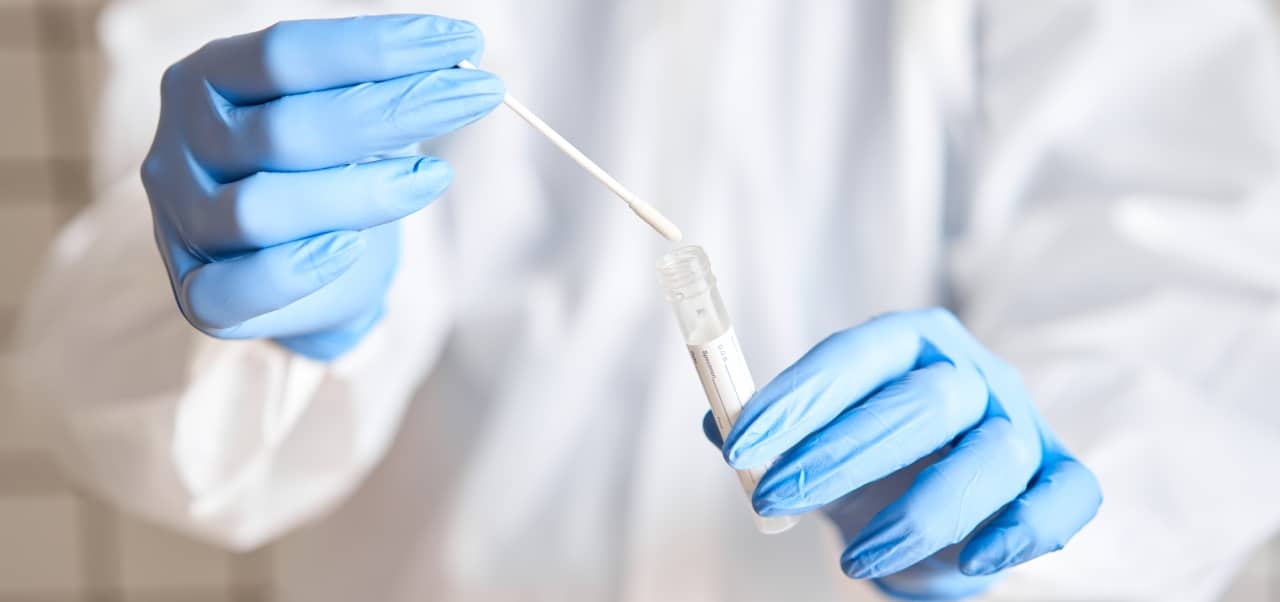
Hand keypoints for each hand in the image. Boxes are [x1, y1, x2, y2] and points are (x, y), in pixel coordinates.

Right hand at [141, 15, 503, 358]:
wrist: (309, 270)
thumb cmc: (329, 173)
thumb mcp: (350, 120)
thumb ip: (379, 91)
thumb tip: (457, 58)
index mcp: (209, 79)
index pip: (284, 54)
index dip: (376, 48)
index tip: (460, 42)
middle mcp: (183, 144)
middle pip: (284, 131)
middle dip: (394, 112)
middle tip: (477, 96)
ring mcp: (182, 222)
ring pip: (260, 210)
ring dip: (359, 194)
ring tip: (434, 178)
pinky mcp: (197, 295)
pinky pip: (231, 290)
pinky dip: (293, 271)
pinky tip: (351, 248)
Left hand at [704, 308, 1100, 598]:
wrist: (942, 505)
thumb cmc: (872, 461)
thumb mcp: (818, 441)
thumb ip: (773, 433)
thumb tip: (718, 424)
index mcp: (911, 343)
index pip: (856, 355)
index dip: (798, 398)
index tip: (741, 446)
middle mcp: (973, 374)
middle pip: (921, 403)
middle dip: (840, 455)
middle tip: (774, 499)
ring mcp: (1021, 424)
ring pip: (989, 457)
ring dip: (919, 514)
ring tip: (854, 559)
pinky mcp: (1058, 476)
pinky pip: (1065, 497)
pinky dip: (1023, 531)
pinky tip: (971, 561)